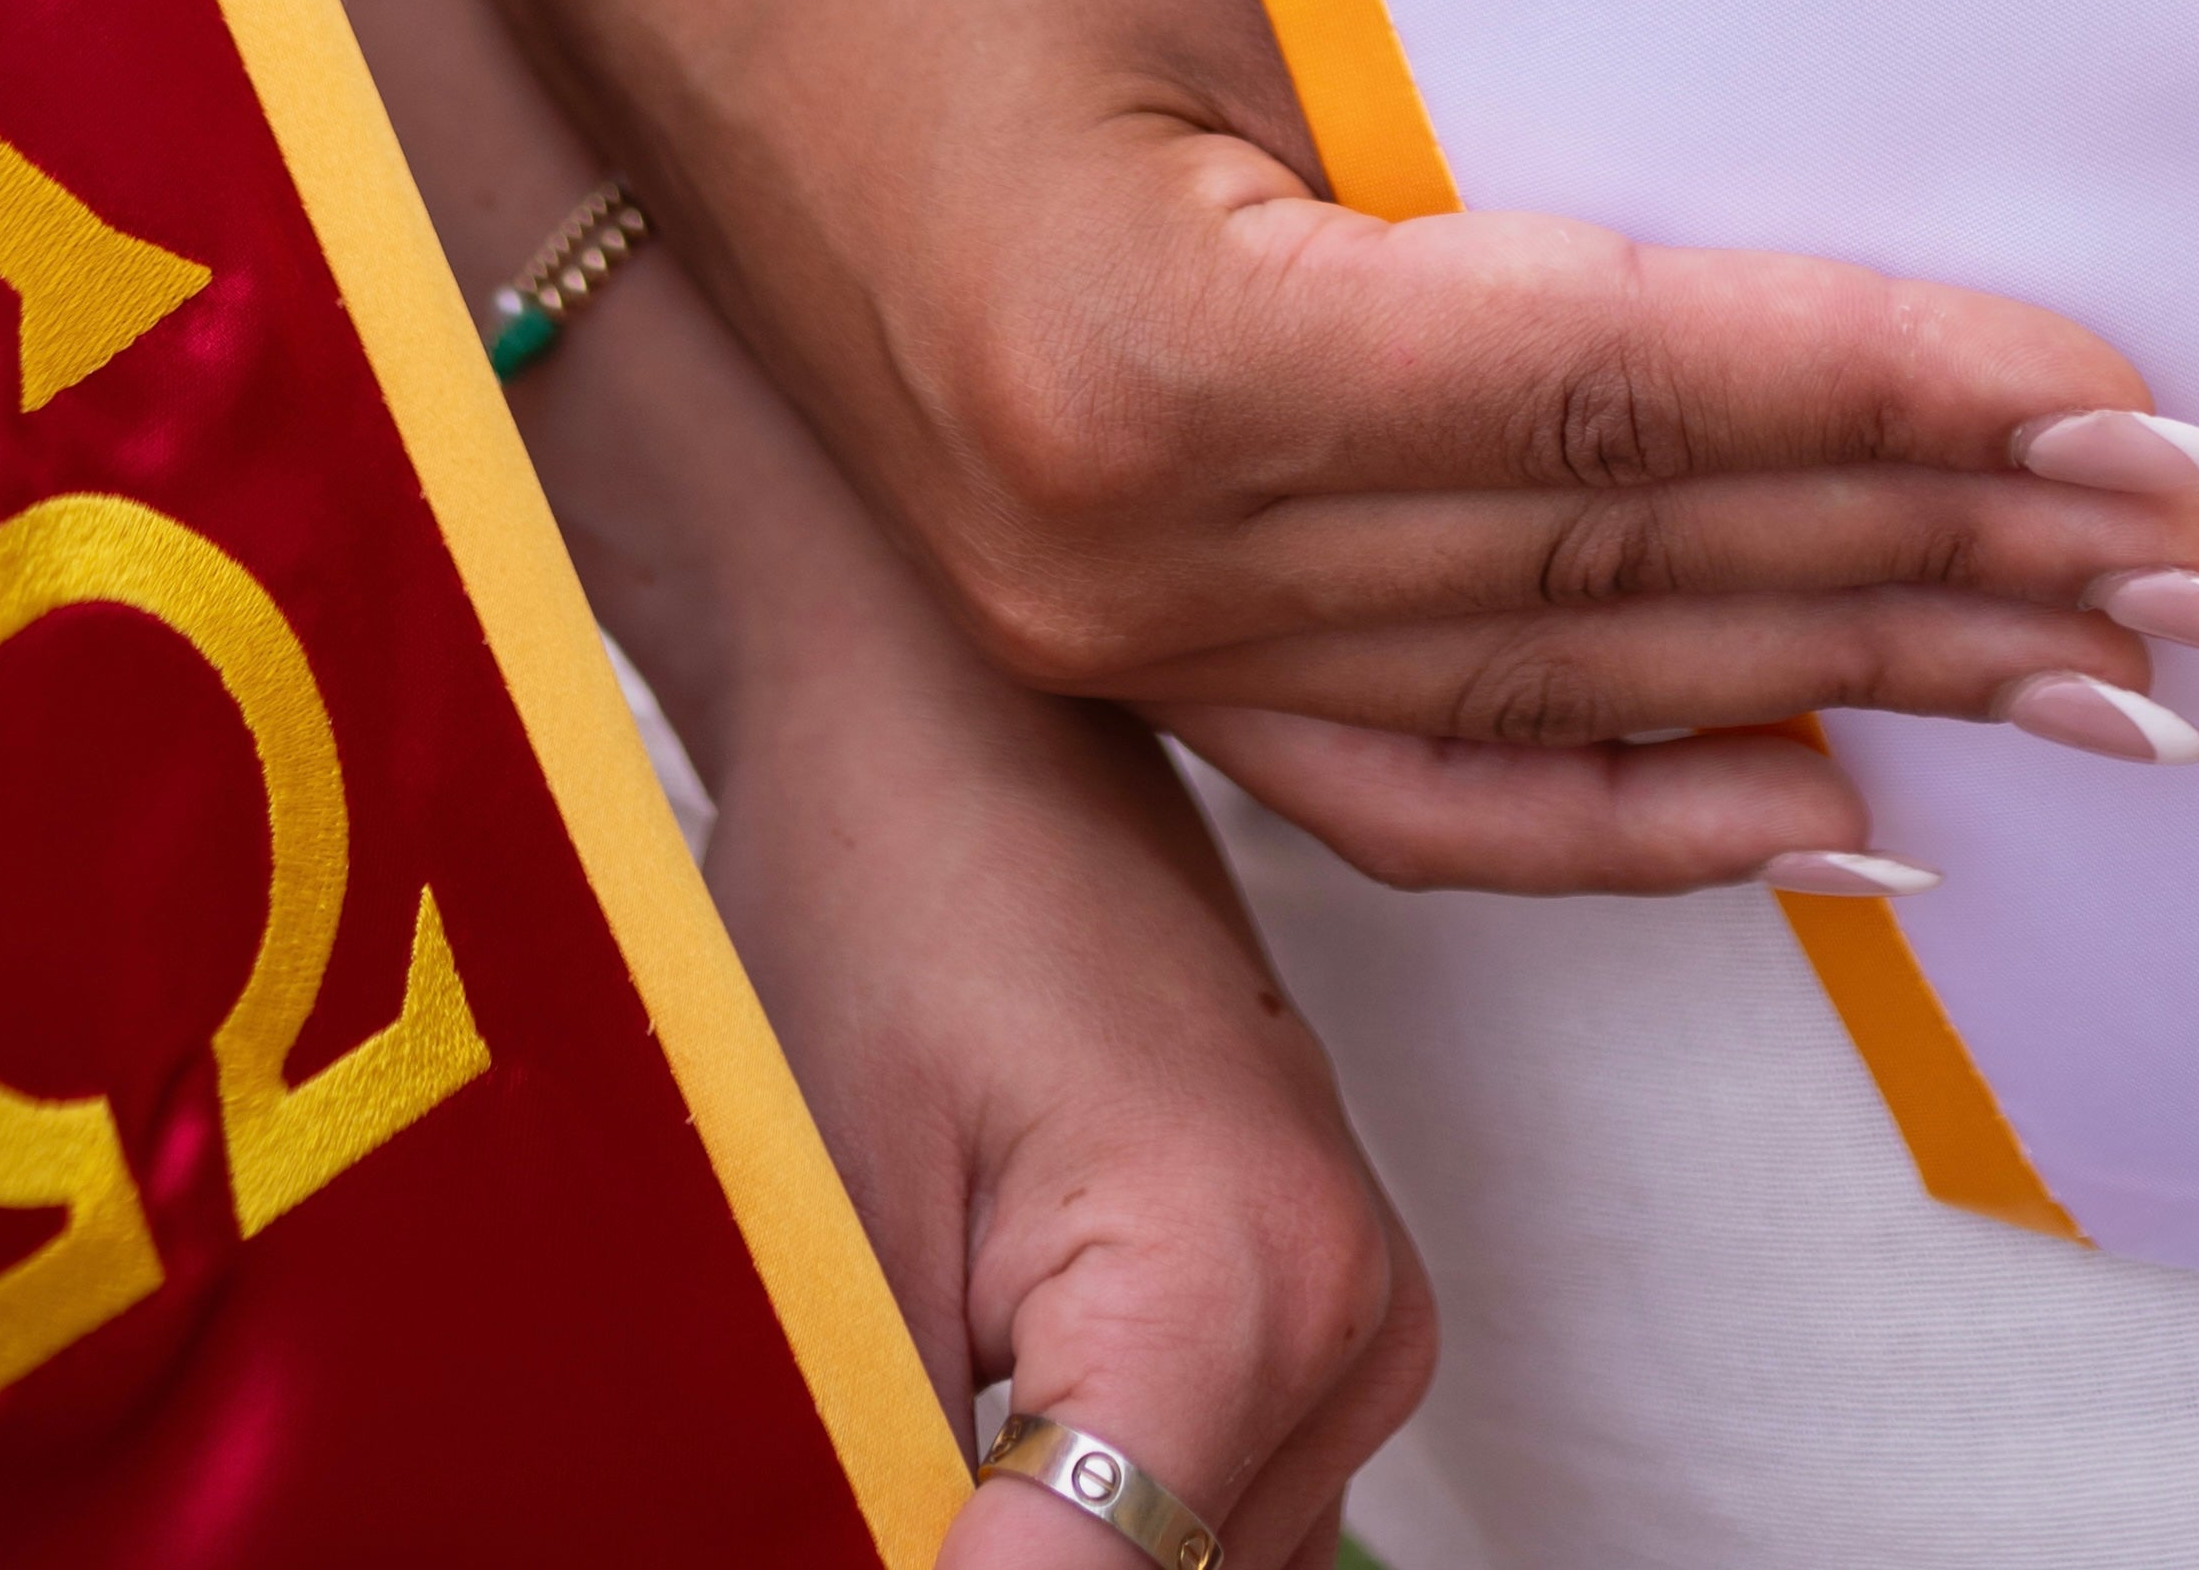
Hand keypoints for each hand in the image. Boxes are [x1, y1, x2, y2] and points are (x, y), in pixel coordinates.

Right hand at [535, 0, 2198, 896]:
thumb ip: (1513, 104)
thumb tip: (1837, 211)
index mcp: (1152, 346)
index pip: (1613, 395)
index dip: (1888, 396)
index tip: (2125, 407)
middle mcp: (1129, 544)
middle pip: (1617, 570)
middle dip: (1936, 556)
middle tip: (2194, 564)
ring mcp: (1109, 633)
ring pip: (1555, 696)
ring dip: (1843, 678)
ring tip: (2092, 680)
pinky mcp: (1112, 652)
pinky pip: (1412, 782)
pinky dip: (1635, 805)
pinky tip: (1831, 803)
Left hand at [697, 608, 1428, 1569]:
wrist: (953, 715)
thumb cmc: (880, 896)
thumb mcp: (833, 1216)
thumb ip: (885, 1464)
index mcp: (1240, 1273)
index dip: (947, 1566)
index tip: (859, 1485)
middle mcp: (1352, 1312)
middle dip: (995, 1543)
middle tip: (874, 1384)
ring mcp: (1365, 1321)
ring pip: (1186, 1565)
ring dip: (1045, 1517)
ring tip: (925, 1344)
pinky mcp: (1337, 1322)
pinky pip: (1213, 1508)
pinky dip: (1097, 1488)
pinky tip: (989, 1362)